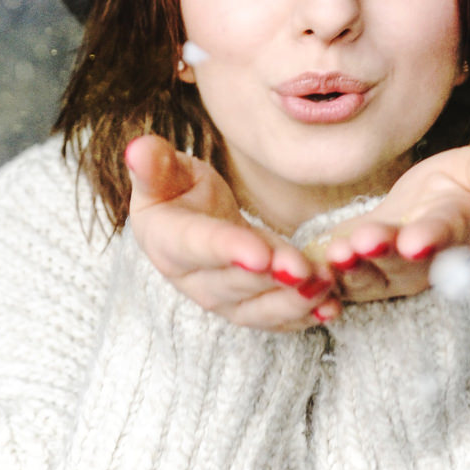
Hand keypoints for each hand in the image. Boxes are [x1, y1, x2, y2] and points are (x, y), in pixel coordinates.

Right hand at [125, 135, 339, 330]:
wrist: (188, 219)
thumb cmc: (174, 190)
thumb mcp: (162, 171)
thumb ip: (154, 164)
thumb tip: (137, 149)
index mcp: (168, 241)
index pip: (199, 247)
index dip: (229, 250)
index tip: (259, 252)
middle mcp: (192, 279)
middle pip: (233, 284)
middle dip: (270, 279)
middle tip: (305, 269)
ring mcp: (222, 299)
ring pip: (257, 309)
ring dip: (292, 302)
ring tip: (324, 285)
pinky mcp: (250, 307)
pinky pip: (276, 319)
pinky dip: (304, 318)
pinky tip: (332, 307)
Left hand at [303, 135, 469, 302]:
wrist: (429, 210)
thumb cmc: (459, 188)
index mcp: (455, 231)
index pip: (445, 235)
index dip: (431, 237)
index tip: (417, 238)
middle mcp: (422, 261)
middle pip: (401, 260)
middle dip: (382, 253)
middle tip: (362, 242)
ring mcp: (388, 272)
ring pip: (367, 274)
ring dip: (349, 267)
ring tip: (333, 251)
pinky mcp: (357, 274)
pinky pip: (338, 281)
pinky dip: (322, 279)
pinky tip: (302, 272)